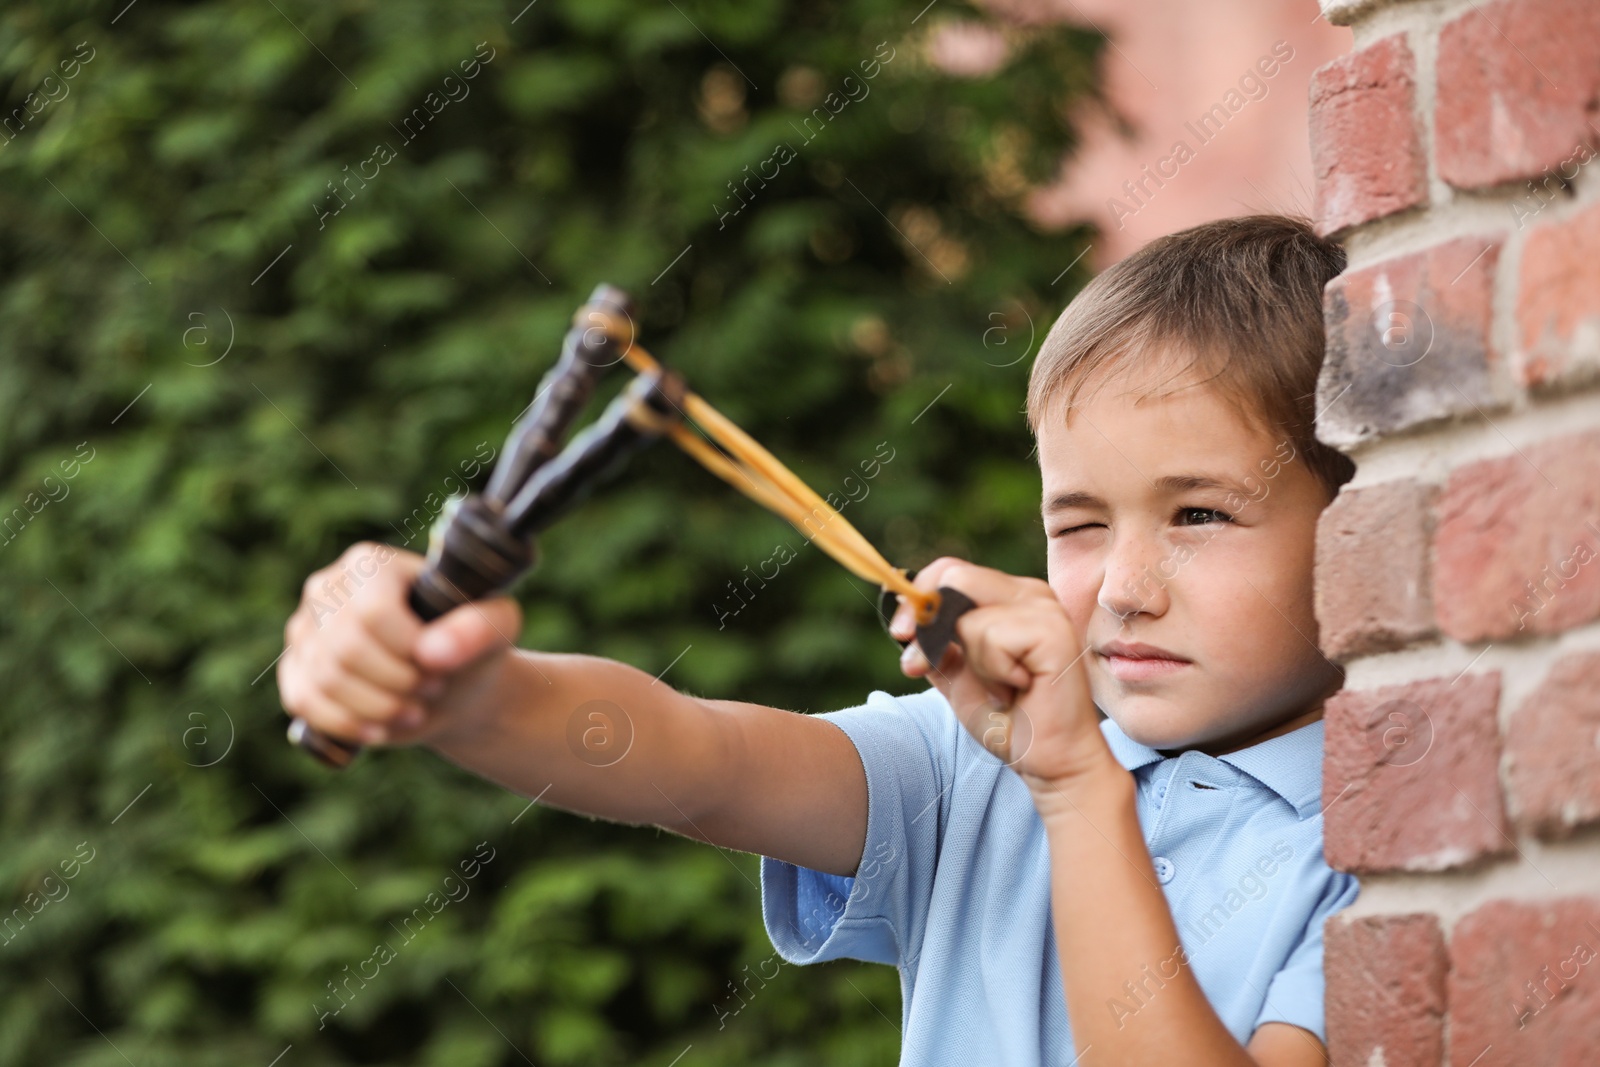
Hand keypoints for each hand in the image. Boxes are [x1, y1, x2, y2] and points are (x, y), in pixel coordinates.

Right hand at [277, 542, 522, 747]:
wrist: (448, 684)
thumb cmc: (470, 646)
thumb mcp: (495, 629)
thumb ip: (480, 628)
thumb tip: (435, 652)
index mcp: (370, 563)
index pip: (372, 612)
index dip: (408, 651)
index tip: (440, 666)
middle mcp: (326, 587)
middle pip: (347, 650)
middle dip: (396, 683)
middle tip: (429, 690)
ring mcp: (304, 629)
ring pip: (325, 680)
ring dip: (377, 708)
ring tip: (412, 710)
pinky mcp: (294, 669)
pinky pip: (304, 702)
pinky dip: (346, 724)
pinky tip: (379, 728)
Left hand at [888, 558, 1117, 795]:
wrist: (1051, 761)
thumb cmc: (1009, 720)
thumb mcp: (957, 676)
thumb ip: (935, 645)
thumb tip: (907, 623)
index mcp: (1010, 598)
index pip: (950, 571)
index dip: (918, 598)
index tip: (900, 634)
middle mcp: (1030, 594)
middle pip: (954, 576)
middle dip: (925, 621)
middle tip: (917, 663)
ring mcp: (1045, 608)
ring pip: (966, 612)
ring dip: (970, 660)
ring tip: (1002, 685)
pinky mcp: (1053, 631)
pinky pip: (990, 635)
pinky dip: (992, 669)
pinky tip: (1021, 686)